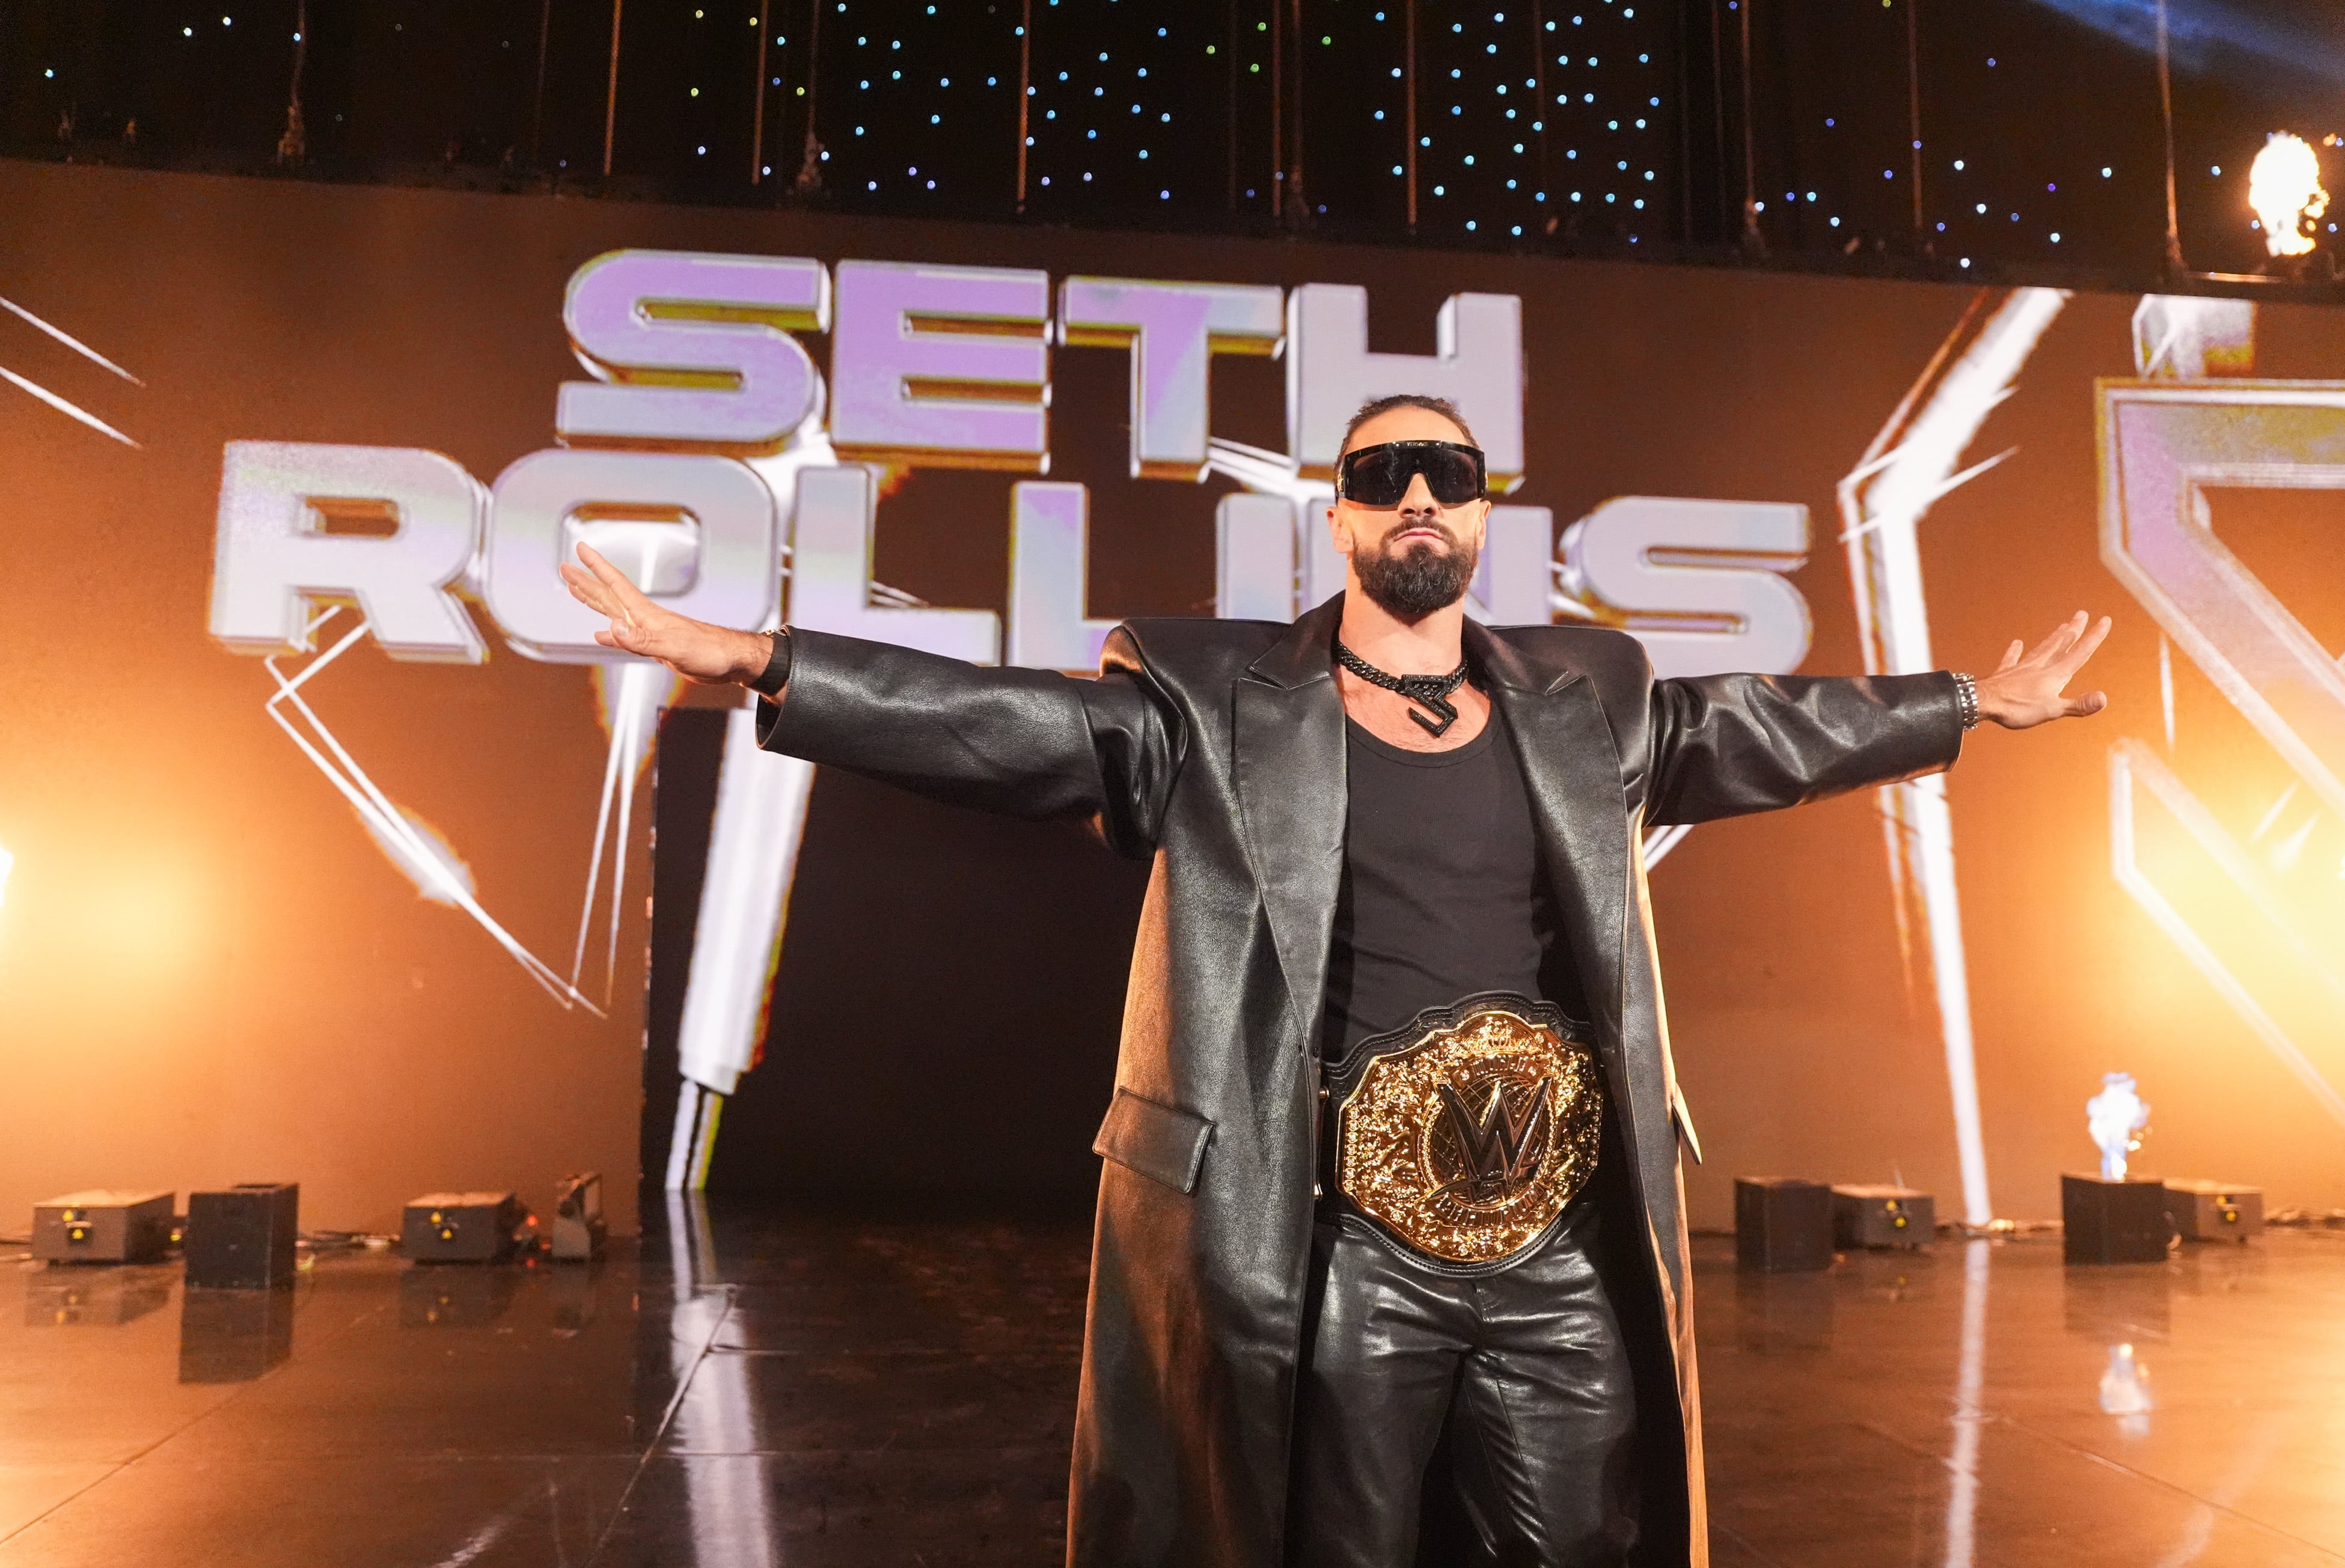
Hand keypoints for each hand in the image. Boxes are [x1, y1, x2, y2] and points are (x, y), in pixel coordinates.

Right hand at [557, 543, 770, 685]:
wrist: (732, 661)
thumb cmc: (710, 652)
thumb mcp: (674, 648)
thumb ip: (642, 640)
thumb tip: (611, 630)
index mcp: (647, 615)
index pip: (616, 584)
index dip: (597, 567)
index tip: (580, 549)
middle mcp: (645, 619)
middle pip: (608, 595)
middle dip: (585, 581)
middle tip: (565, 568)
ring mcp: (649, 631)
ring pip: (614, 611)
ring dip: (594, 600)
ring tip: (576, 589)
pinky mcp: (655, 645)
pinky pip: (624, 634)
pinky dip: (610, 632)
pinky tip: (603, 633)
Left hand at [1974, 612, 2110, 728]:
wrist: (1983, 702)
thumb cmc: (2017, 708)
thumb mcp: (2052, 710)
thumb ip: (2078, 705)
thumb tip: (2103, 698)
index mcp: (2055, 675)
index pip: (2079, 653)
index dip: (2094, 637)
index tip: (2104, 620)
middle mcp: (2040, 666)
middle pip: (2060, 644)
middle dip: (2074, 630)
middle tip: (2081, 613)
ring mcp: (2022, 667)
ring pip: (2041, 648)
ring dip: (2053, 637)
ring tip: (2062, 626)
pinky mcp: (2005, 673)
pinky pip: (2011, 659)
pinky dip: (2015, 650)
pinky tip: (2017, 643)